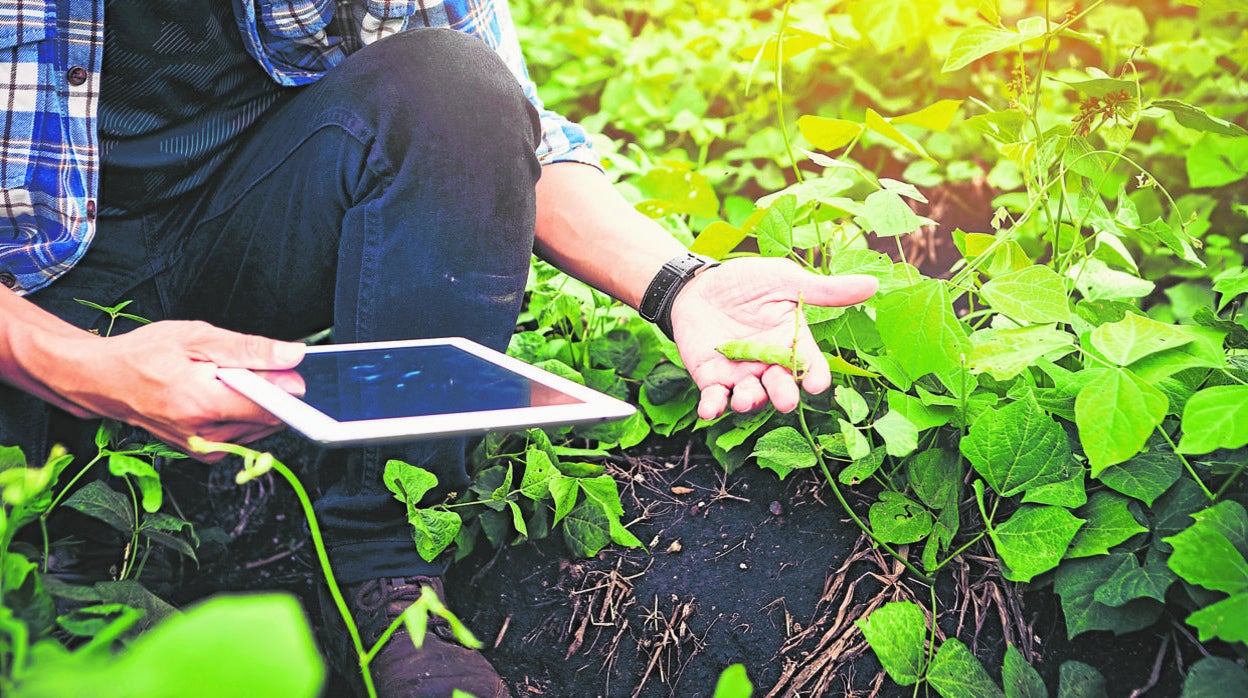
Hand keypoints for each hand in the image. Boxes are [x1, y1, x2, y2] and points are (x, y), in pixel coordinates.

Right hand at [49, 321, 305, 459]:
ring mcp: (204, 448)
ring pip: (259, 428)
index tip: (296, 371)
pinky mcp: (203, 453)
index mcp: (203, 404)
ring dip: (256, 403)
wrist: (103, 380)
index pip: (271, 407)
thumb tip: (293, 356)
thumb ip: (250, 349)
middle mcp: (205, 434)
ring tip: (226, 380)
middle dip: (272, 391)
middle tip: (249, 367)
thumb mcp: (198, 337)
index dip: (289, 388)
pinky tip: (221, 396)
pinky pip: (243, 435)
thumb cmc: (144, 354)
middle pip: (269, 418)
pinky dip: (242, 414)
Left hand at [668, 257, 877, 419]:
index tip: (816, 384)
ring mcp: (740, 374)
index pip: (809, 365)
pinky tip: (709, 410)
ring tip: (745, 398)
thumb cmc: (746, 282)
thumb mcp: (784, 280)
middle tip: (786, 401)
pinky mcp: (711, 378)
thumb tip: (874, 284)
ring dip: (749, 402)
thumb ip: (824, 290)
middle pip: (781, 387)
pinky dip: (712, 407)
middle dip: (783, 395)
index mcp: (791, 342)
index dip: (814, 376)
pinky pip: (714, 399)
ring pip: (750, 397)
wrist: (699, 285)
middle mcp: (769, 364)